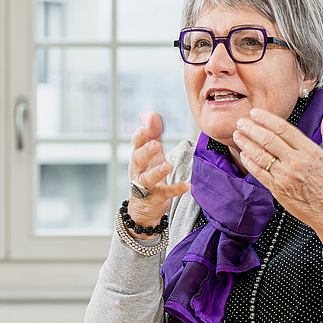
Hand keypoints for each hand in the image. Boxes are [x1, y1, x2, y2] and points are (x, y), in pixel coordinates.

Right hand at [127, 112, 189, 237]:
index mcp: (138, 157)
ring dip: (157, 171)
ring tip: (167, 165)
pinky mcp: (155, 198)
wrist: (143, 208)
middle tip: (155, 144)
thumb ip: (152, 134)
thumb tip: (151, 114)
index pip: (136, 144)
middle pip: (138, 159)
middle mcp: (138, 171)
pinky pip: (165, 193)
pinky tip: (187, 185)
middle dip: (145, 151)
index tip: (146, 125)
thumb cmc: (148, 173)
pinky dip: (175, 189)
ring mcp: (145, 186)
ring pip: (147, 178)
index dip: (140, 135)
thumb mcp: (150, 154)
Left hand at [232, 108, 322, 247]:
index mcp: (310, 151)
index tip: (256, 113)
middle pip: (268, 140)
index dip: (266, 119)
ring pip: (260, 155)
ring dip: (246, 143)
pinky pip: (259, 173)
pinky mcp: (277, 190)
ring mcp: (285, 177)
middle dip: (251, 128)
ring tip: (238, 135)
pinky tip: (243, 154)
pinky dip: (249, 162)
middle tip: (241, 121)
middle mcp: (296, 163)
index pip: (284, 129)